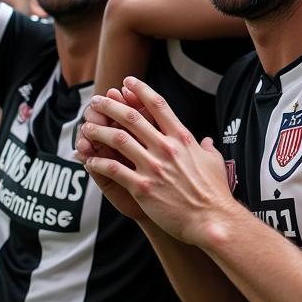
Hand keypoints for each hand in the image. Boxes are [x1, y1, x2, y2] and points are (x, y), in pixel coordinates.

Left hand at [79, 78, 234, 242]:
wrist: (211, 219)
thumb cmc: (214, 193)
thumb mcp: (214, 162)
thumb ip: (206, 148)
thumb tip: (206, 141)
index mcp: (182, 138)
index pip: (158, 106)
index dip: (140, 90)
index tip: (127, 82)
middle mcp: (166, 148)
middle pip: (132, 118)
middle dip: (111, 106)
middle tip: (96, 101)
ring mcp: (153, 167)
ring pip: (118, 140)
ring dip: (99, 131)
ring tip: (87, 127)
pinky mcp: (142, 187)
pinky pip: (114, 170)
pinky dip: (99, 162)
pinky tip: (89, 160)